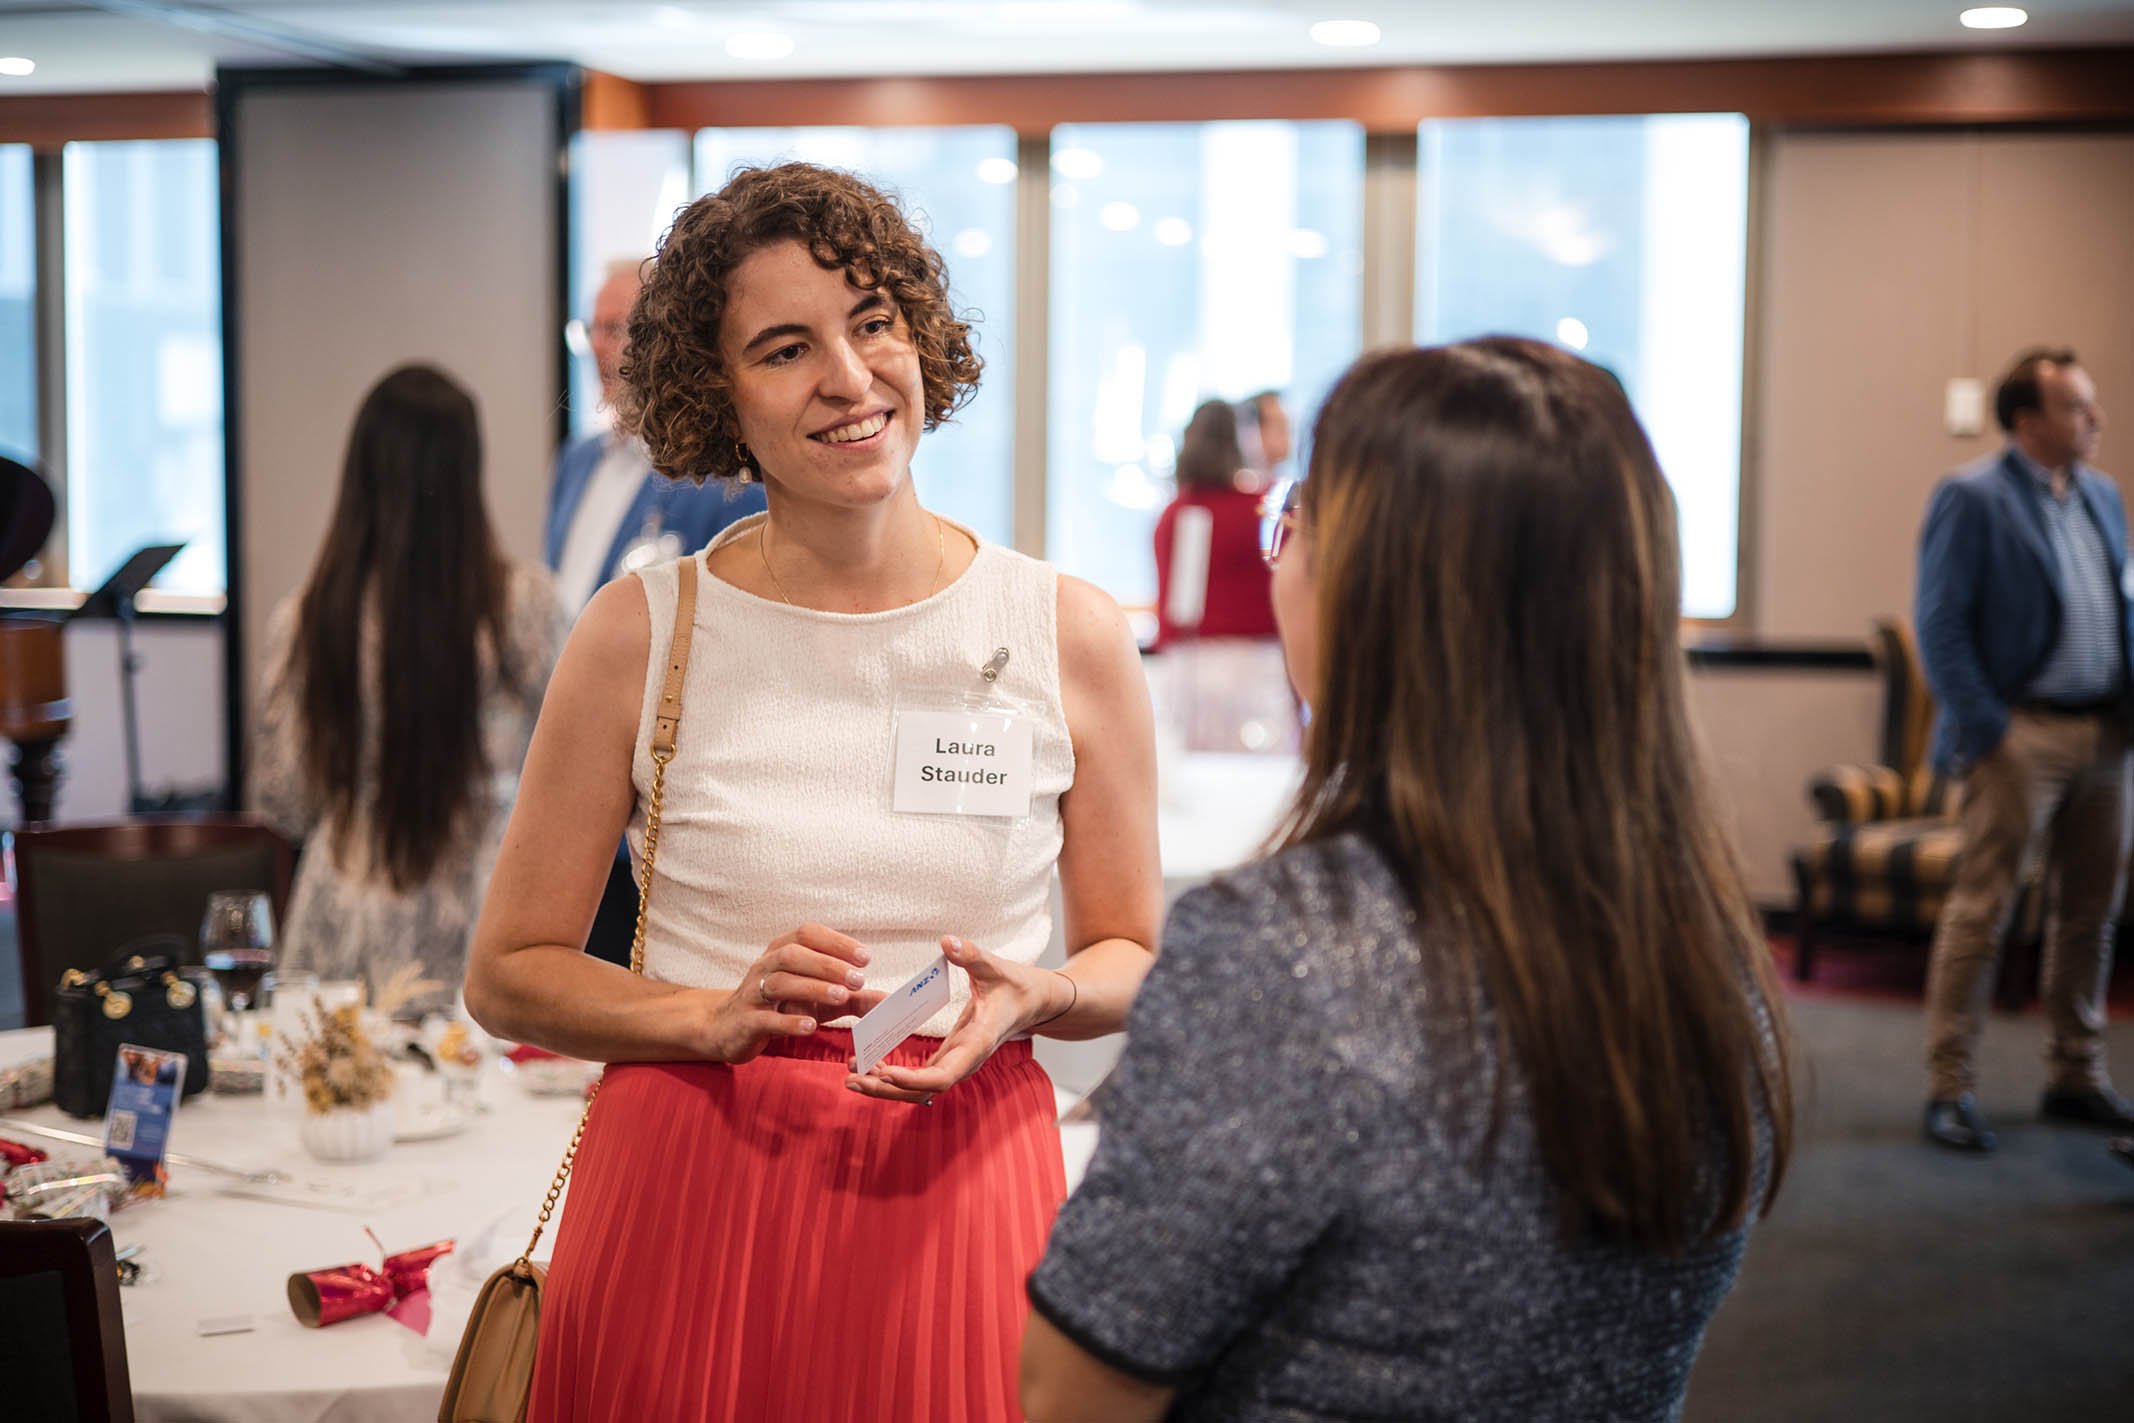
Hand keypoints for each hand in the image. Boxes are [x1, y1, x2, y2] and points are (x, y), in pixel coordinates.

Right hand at [704, 924, 885, 1064]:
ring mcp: (752, 992)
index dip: (837, 942)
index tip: (865, 957)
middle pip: (794, 955)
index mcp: (782, 950)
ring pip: (780, 982)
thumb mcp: (818, 999)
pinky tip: (810, 1025)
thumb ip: (852, 998)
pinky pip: (765, 1018)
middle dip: (828, 965)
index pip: (808, 934)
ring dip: (812, 987)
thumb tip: (887, 1000)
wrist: (729, 1028)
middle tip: (858, 979)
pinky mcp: (746, 1020)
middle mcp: (766, 965)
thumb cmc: (781, 1007)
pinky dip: (788, 1020)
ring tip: (841, 997)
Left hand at [845, 935, 1070, 1104]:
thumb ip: (972, 955)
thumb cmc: (1016, 985)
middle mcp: (965, 1060)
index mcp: (977, 1044)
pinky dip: (895, 1074)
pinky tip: (870, 1064)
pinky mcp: (950, 1057)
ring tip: (851, 1075)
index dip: (914, 1079)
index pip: (944, 1075)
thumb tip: (948, 941)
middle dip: (887, 1089)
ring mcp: (957, 1061)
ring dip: (886, 1086)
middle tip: (852, 1079)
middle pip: (924, 1090)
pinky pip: (920, 1075)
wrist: (1034, 1002)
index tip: (885, 1072)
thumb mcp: (995, 966)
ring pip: (919, 1087)